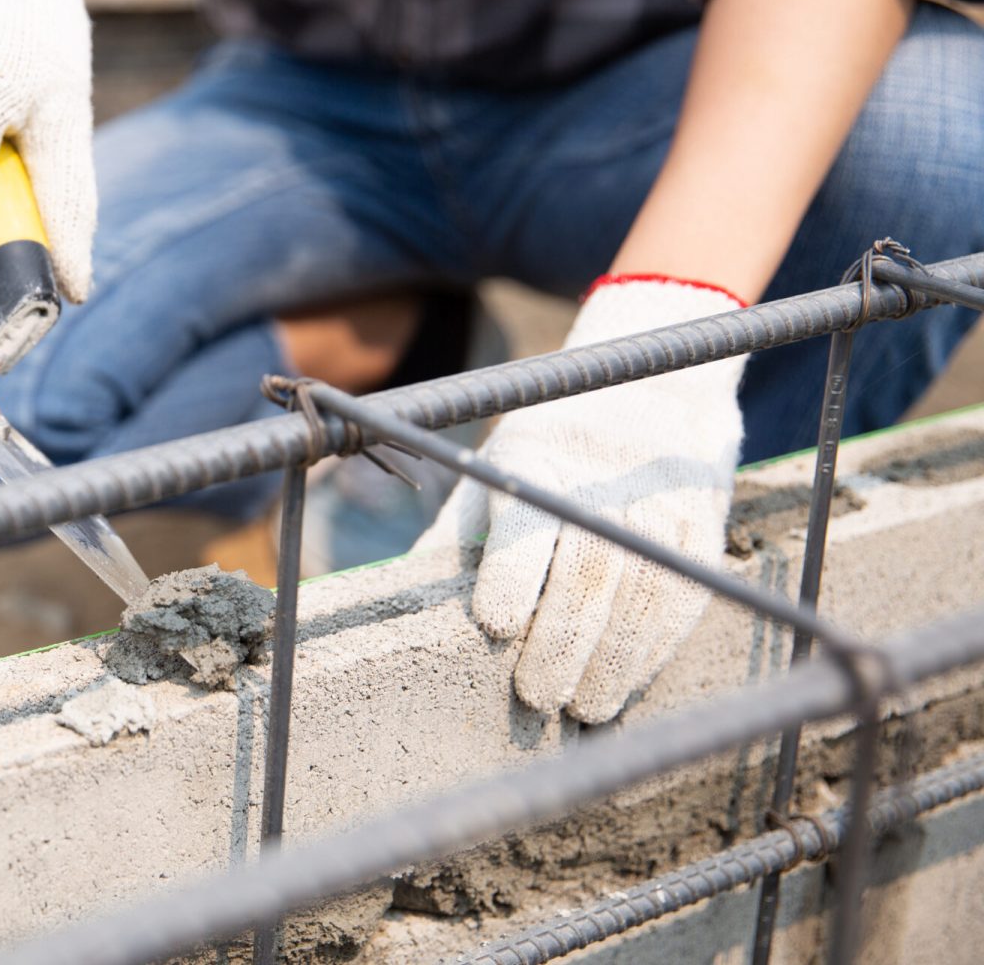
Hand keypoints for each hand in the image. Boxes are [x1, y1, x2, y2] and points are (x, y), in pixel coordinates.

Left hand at [416, 276, 747, 722]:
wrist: (653, 394)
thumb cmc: (547, 450)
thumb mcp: (492, 470)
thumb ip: (456, 536)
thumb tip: (401, 604)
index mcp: (538, 460)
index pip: (527, 523)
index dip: (513, 578)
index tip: (497, 628)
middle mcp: (605, 479)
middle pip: (588, 573)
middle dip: (564, 644)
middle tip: (539, 699)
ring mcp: (662, 503)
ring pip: (642, 594)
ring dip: (614, 662)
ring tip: (584, 710)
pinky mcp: (702, 526)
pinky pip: (682, 598)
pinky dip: (656, 650)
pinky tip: (628, 683)